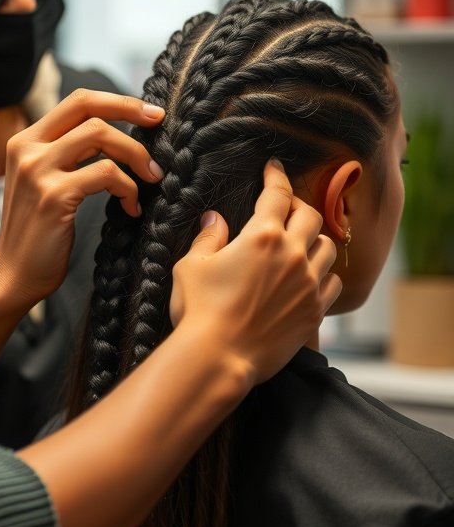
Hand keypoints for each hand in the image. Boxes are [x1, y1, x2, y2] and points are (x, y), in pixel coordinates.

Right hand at [0, 90, 164, 310]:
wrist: (13, 276)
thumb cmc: (38, 234)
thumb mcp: (44, 183)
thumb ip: (68, 156)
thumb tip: (116, 137)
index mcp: (25, 141)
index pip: (77, 101)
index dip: (117, 101)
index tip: (148, 112)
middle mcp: (27, 148)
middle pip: (89, 108)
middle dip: (130, 110)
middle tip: (160, 125)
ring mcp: (38, 170)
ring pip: (101, 135)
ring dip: (136, 155)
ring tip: (152, 177)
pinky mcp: (54, 195)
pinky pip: (107, 174)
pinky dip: (129, 188)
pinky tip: (131, 207)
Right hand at [170, 159, 340, 385]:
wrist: (220, 357)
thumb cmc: (199, 310)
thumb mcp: (192, 266)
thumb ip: (208, 238)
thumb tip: (215, 220)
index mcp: (262, 236)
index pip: (277, 194)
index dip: (276, 176)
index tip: (274, 168)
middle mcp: (292, 254)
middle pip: (311, 216)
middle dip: (298, 206)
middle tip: (287, 208)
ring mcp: (308, 283)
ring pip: (328, 247)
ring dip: (316, 240)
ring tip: (303, 243)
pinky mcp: (315, 311)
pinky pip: (334, 283)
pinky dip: (325, 274)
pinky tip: (313, 276)